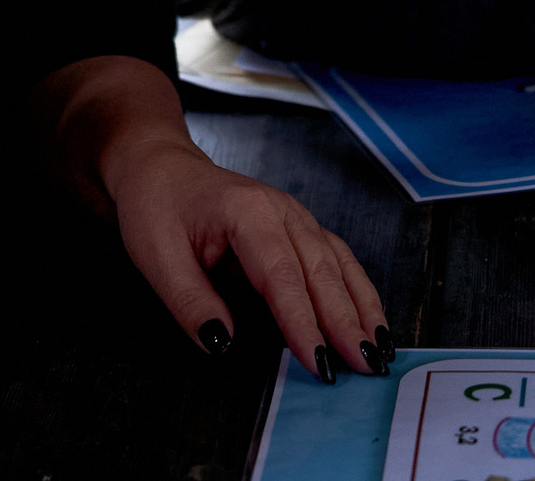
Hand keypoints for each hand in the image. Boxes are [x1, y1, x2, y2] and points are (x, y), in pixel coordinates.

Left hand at [106, 136, 390, 381]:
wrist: (161, 167)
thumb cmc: (157, 206)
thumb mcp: (156, 256)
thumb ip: (189, 301)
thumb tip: (222, 342)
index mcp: (246, 212)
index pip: (281, 276)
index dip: (302, 323)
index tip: (318, 363)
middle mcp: (281, 210)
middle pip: (321, 272)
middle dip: (344, 323)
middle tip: (363, 368)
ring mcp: (296, 216)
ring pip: (339, 265)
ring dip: (361, 308)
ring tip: (378, 351)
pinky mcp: (301, 228)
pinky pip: (338, 259)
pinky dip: (358, 291)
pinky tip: (370, 320)